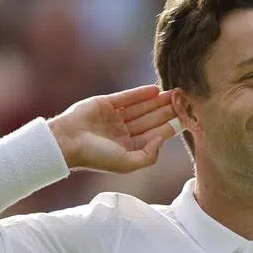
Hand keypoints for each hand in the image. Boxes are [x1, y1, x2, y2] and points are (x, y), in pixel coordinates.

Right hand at [48, 85, 181, 172]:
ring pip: (141, 108)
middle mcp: (124, 133)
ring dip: (157, 101)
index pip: (155, 135)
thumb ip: (148, 156)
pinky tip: (154, 89)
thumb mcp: (127, 163)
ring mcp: (115, 118)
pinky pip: (127, 97)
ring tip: (173, 93)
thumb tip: (162, 140)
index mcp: (129, 148)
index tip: (186, 118)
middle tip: (183, 101)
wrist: (67, 142)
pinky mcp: (106, 104)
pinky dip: (140, 93)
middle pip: (151, 120)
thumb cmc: (96, 157)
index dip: (170, 126)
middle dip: (167, 111)